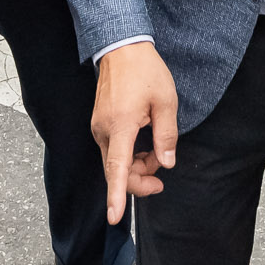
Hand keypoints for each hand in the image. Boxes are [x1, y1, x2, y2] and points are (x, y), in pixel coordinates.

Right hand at [91, 41, 178, 224]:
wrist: (122, 48)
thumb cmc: (145, 72)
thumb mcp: (165, 102)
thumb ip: (166, 136)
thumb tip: (166, 164)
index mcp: (120, 125)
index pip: (116, 168)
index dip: (116, 195)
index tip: (115, 217)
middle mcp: (103, 130)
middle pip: (117, 171)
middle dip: (140, 180)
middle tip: (162, 176)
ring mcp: (99, 127)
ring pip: (115, 162)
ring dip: (136, 166)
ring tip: (158, 152)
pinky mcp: (100, 124)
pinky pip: (113, 150)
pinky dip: (129, 155)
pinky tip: (145, 146)